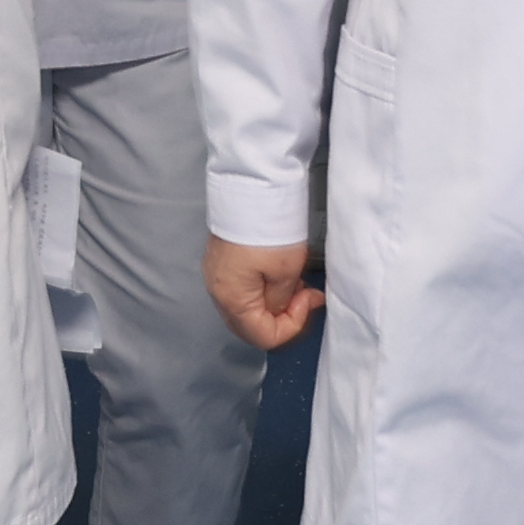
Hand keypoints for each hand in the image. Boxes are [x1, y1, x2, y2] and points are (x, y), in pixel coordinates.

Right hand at [208, 236, 322, 349]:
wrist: (251, 187)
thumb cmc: (268, 230)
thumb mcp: (286, 272)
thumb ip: (281, 302)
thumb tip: (280, 308)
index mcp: (231, 300)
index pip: (262, 337)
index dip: (291, 327)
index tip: (307, 300)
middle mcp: (217, 293)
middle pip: (251, 326)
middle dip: (283, 317)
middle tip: (305, 297)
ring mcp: (217, 276)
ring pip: (247, 307)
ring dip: (274, 302)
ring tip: (296, 282)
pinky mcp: (222, 261)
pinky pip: (242, 288)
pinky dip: (263, 288)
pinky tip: (280, 273)